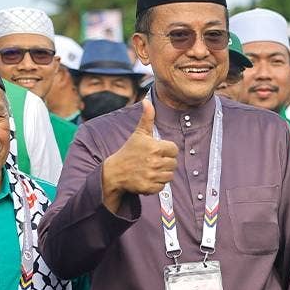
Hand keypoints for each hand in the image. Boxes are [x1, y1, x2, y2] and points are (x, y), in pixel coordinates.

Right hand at [100, 98, 177, 212]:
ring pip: (169, 176)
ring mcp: (151, 175)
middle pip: (174, 163)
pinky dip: (156, 184)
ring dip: (162, 174)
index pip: (174, 150)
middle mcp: (154, 161)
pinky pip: (162, 186)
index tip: (157, 151)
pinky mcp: (149, 187)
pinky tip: (147, 178)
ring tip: (151, 169)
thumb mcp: (139, 134)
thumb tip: (147, 101)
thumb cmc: (129, 151)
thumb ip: (147, 118)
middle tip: (153, 161)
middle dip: (165, 162)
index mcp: (155, 147)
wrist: (114, 171)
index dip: (167, 150)